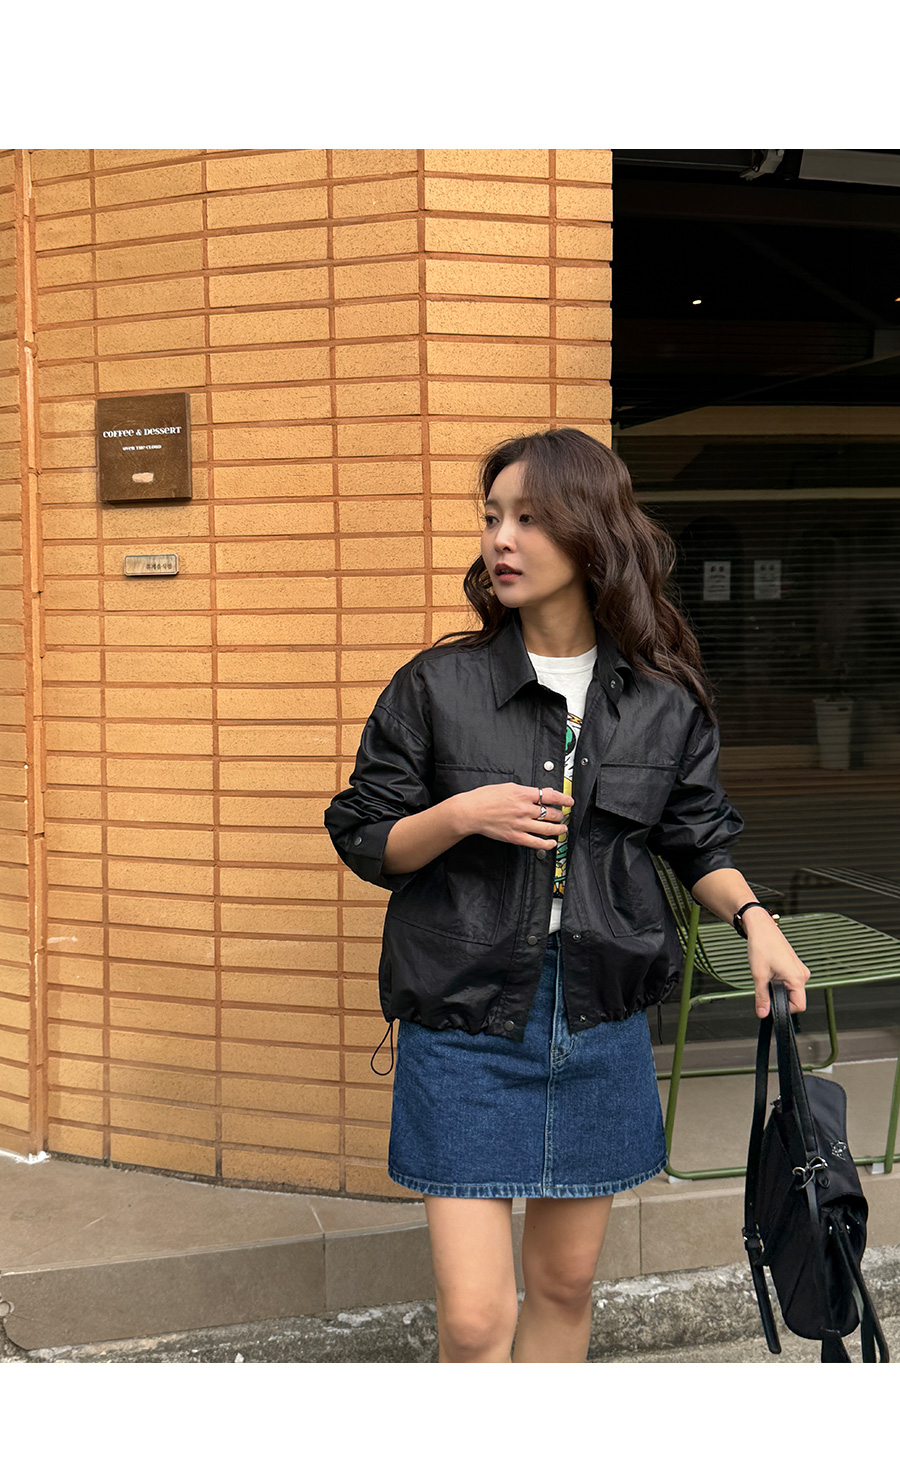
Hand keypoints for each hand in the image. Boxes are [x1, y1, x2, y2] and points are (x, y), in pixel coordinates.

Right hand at [457, 783, 574, 848]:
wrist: (471, 812)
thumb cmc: (485, 798)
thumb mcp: (507, 787)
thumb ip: (525, 791)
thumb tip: (540, 793)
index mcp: (523, 794)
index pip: (550, 795)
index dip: (563, 798)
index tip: (569, 801)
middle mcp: (525, 809)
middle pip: (551, 812)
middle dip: (560, 814)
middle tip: (562, 815)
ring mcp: (521, 824)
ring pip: (547, 828)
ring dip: (558, 829)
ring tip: (562, 829)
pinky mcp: (515, 836)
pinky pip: (536, 842)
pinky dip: (547, 844)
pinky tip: (552, 843)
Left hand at [744, 910, 810, 1017]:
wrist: (761, 928)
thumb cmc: (762, 945)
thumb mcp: (759, 975)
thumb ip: (762, 997)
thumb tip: (763, 1013)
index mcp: (797, 977)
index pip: (799, 1006)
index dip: (784, 1009)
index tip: (771, 1004)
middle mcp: (802, 974)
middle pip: (795, 999)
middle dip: (779, 997)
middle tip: (765, 985)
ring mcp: (799, 969)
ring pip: (791, 990)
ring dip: (778, 988)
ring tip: (767, 975)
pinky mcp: (794, 966)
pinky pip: (789, 981)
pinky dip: (779, 981)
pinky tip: (770, 971)